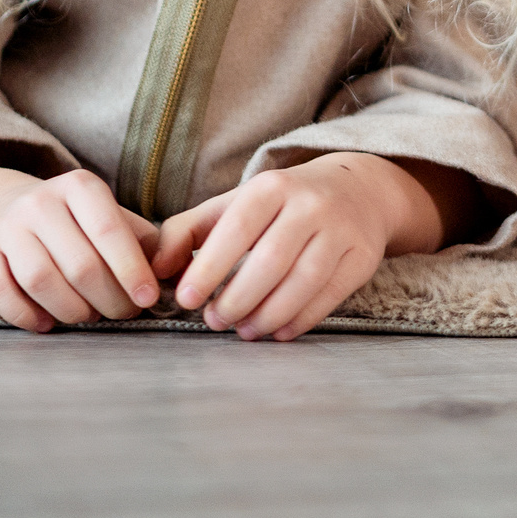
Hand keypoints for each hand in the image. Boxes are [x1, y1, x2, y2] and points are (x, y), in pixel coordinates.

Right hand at [0, 147, 164, 332]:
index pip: (110, 231)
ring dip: (71, 310)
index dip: (131, 270)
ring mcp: (6, 226)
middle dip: (108, 299)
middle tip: (122, 314)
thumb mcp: (108, 215)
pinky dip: (27, 315)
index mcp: (79, 186)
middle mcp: (40, 201)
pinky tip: (48, 323)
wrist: (0, 206)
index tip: (147, 299)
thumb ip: (143, 240)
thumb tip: (175, 273)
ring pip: (40, 280)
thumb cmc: (73, 222)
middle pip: (79, 264)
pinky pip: (1, 293)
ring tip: (88, 316)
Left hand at [152, 153, 446, 341]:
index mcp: (271, 186)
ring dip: (267, 314)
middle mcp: (310, 204)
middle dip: (237, 299)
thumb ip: (187, 231)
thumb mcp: (234, 204)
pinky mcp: (362, 257)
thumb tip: (153, 270)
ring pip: (302, 281)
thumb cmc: (281, 204)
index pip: (237, 229)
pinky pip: (329, 296)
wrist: (357, 190)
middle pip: (271, 261)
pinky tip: (277, 331)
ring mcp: (341, 230)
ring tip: (243, 330)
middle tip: (214, 322)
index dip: (209, 268)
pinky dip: (300, 320)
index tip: (186, 300)